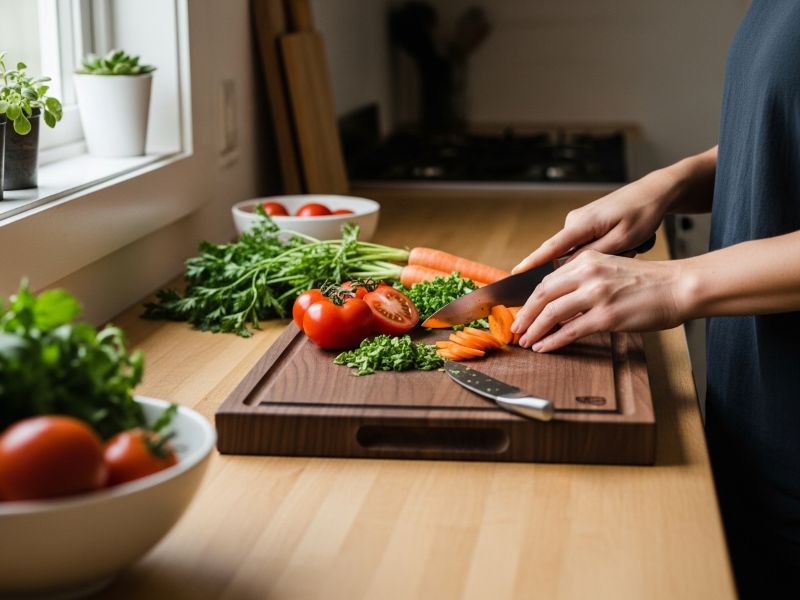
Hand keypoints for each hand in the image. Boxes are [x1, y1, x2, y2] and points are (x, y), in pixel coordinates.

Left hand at [510, 251, 686, 351]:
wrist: (678, 287)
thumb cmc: (648, 282)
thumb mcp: (610, 269)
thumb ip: (585, 279)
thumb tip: (559, 302)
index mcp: (587, 259)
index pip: (547, 280)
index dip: (530, 299)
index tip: (521, 312)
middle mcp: (588, 273)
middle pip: (543, 295)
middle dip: (525, 315)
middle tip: (516, 329)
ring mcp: (596, 294)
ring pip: (552, 313)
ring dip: (535, 330)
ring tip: (526, 341)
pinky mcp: (606, 316)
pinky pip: (570, 331)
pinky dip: (553, 341)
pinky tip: (544, 347)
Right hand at [511, 171, 675, 273]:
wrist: (654, 192)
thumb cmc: (642, 214)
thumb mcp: (622, 240)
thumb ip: (592, 256)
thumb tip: (566, 268)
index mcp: (581, 224)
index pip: (550, 248)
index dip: (532, 263)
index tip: (515, 273)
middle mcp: (575, 221)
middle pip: (561, 254)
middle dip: (570, 271)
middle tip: (599, 268)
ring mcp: (580, 221)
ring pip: (577, 251)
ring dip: (597, 258)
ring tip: (629, 248)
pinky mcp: (587, 223)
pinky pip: (584, 245)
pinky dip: (597, 252)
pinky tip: (623, 247)